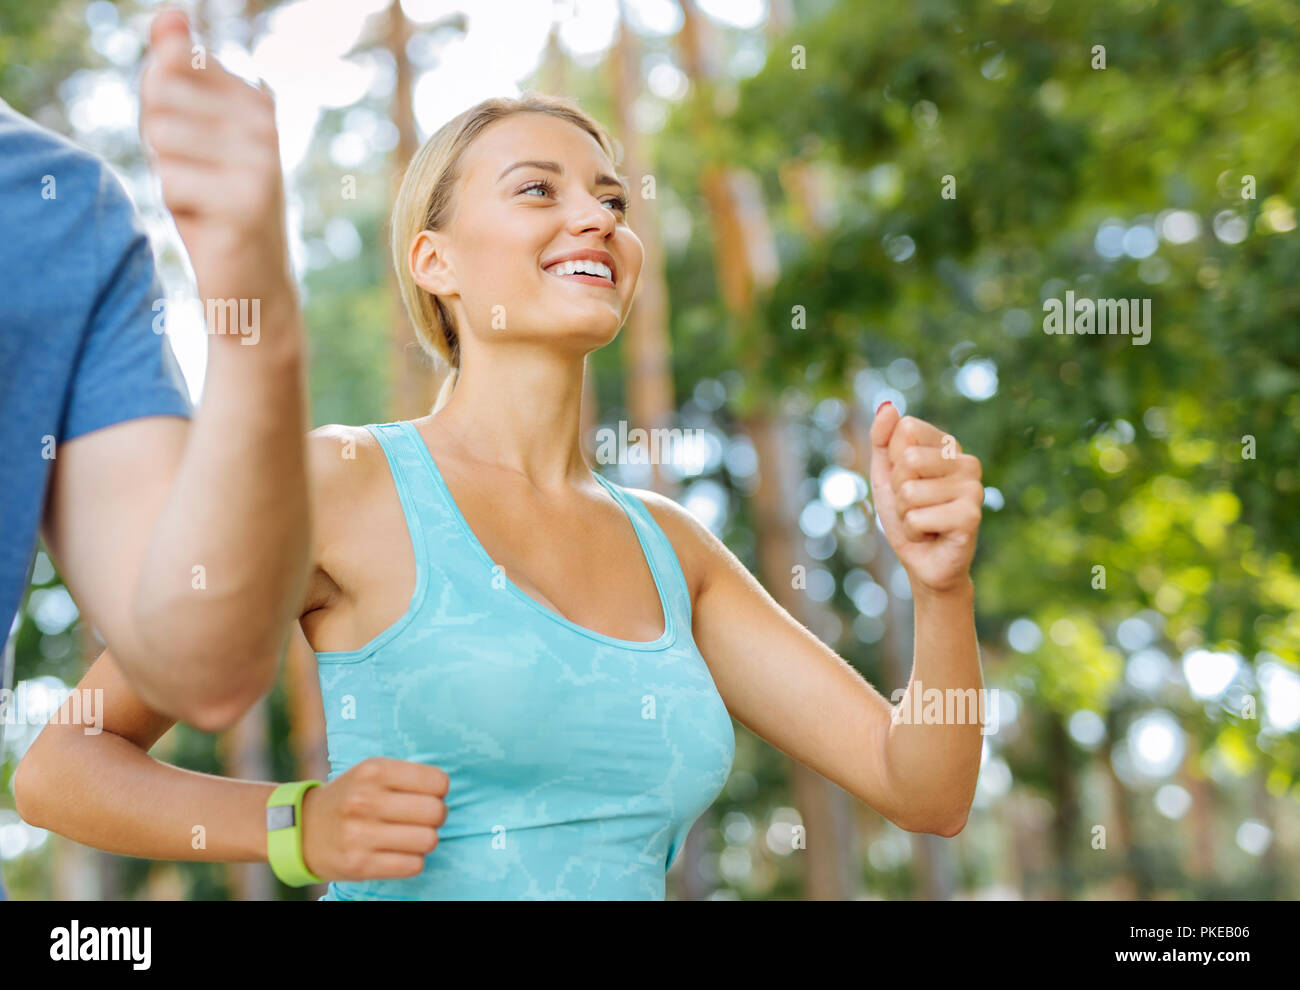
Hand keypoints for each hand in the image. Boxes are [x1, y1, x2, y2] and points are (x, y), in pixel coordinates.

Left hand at [139, 9, 298, 339]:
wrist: (255, 289)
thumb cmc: (217, 210)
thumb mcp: (191, 137)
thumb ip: (176, 74)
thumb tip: (168, 15)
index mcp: (257, 103)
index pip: (168, 71)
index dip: (161, 116)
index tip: (199, 156)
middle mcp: (266, 126)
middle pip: (160, 101)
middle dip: (160, 146)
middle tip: (196, 183)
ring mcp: (261, 162)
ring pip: (162, 140)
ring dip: (169, 178)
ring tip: (204, 202)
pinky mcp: (247, 202)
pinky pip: (171, 182)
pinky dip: (178, 209)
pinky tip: (211, 225)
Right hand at [300, 757, 448, 881]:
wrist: (301, 828)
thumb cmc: (350, 797)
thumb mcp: (371, 772)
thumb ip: (407, 776)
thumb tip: (446, 791)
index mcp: (373, 770)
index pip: (437, 781)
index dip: (438, 790)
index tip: (426, 794)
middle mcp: (365, 800)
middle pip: (436, 812)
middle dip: (436, 817)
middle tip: (421, 818)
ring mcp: (360, 835)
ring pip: (428, 840)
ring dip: (425, 840)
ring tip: (410, 835)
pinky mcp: (359, 865)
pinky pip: (413, 865)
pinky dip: (413, 860)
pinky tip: (399, 852)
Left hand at [868, 401, 982, 595]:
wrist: (924, 562)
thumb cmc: (907, 515)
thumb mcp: (885, 474)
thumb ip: (882, 439)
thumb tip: (888, 405)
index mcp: (949, 445)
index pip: (905, 429)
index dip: (893, 461)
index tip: (907, 481)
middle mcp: (968, 461)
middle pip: (908, 459)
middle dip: (899, 490)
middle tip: (915, 506)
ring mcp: (973, 488)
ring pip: (910, 491)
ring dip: (906, 514)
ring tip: (924, 522)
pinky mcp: (971, 517)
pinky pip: (918, 517)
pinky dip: (914, 531)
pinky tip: (931, 536)